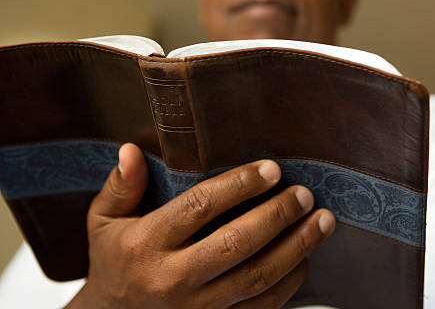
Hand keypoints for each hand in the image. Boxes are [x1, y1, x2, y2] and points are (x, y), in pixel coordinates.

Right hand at [65, 143, 335, 308]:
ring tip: (323, 220)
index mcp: (145, 244)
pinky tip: (306, 255)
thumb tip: (132, 150)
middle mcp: (172, 279)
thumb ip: (121, 185)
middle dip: (276, 215)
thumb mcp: (104, 221)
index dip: (240, 185)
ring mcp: (197, 308)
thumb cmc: (115, 260)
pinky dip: (291, 281)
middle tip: (303, 194)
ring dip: (297, 247)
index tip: (272, 169)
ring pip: (257, 277)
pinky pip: (263, 306)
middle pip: (236, 243)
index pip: (200, 207)